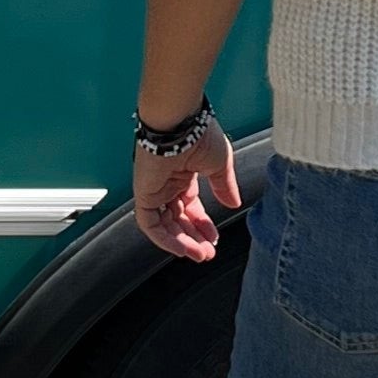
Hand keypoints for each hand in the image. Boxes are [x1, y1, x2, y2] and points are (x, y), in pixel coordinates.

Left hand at [133, 119, 242, 261]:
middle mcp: (167, 184)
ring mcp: (154, 189)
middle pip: (179, 219)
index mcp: (184, 174)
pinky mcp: (143, 194)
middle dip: (194, 238)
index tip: (215, 238)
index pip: (191, 206)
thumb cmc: (198, 134)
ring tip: (200, 254)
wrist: (179, 122)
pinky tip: (183, 248)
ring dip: (183, 242)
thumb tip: (234, 204)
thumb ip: (225, 186)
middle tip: (208, 253)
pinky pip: (150, 224)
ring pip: (165, 225)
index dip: (203, 224)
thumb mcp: (220, 164)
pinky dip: (165, 239)